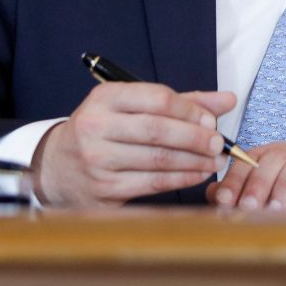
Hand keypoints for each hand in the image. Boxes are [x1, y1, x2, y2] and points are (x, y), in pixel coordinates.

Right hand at [34, 83, 235, 207]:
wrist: (57, 168)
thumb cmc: (106, 131)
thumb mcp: (133, 107)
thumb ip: (182, 102)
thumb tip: (227, 100)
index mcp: (105, 98)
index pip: (156, 98)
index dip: (189, 109)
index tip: (212, 119)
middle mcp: (97, 126)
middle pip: (158, 130)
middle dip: (196, 137)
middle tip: (219, 143)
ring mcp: (98, 159)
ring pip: (158, 159)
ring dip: (194, 161)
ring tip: (216, 160)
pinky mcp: (104, 188)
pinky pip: (152, 183)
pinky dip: (182, 179)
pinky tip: (199, 175)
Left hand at [206, 139, 285, 213]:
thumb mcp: (266, 198)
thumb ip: (238, 194)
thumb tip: (213, 194)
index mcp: (274, 155)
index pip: (250, 158)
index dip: (235, 179)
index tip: (224, 201)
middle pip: (275, 157)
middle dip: (258, 184)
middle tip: (248, 208)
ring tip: (276, 209)